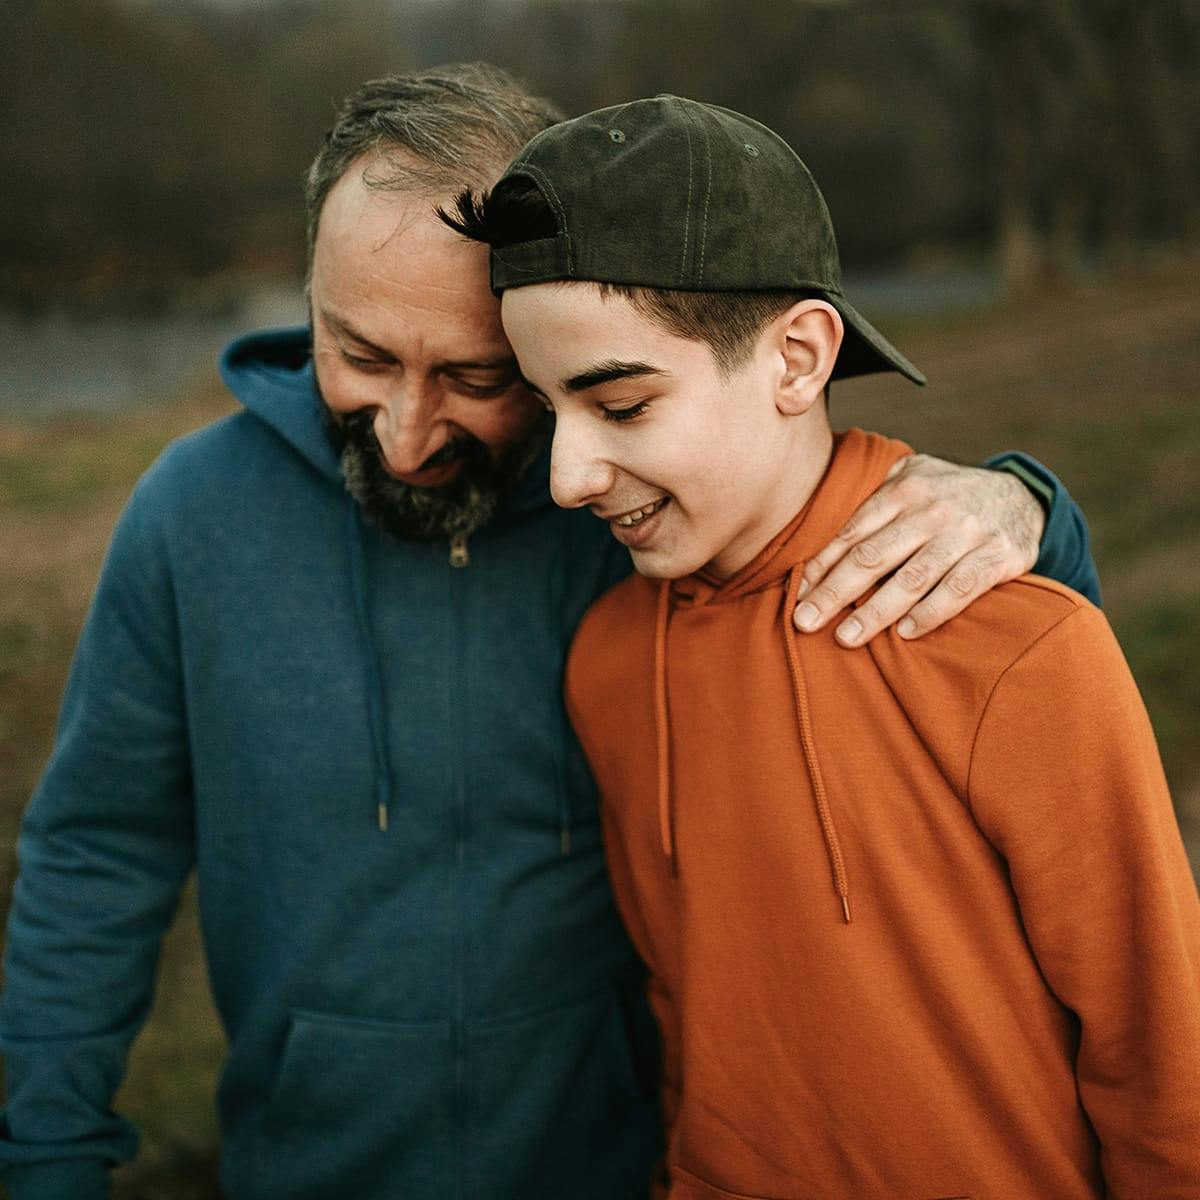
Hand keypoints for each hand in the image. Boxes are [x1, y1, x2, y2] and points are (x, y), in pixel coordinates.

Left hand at [793, 453, 1044, 645]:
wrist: (1023, 495)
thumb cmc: (947, 496)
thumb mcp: (911, 481)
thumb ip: (871, 504)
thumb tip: (818, 543)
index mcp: (903, 490)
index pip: (851, 534)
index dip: (820, 568)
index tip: (796, 596)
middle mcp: (932, 510)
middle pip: (873, 556)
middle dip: (834, 593)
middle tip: (804, 622)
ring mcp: (967, 532)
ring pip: (913, 577)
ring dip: (875, 611)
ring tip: (846, 638)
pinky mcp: (999, 556)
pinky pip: (961, 588)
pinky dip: (932, 612)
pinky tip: (906, 633)